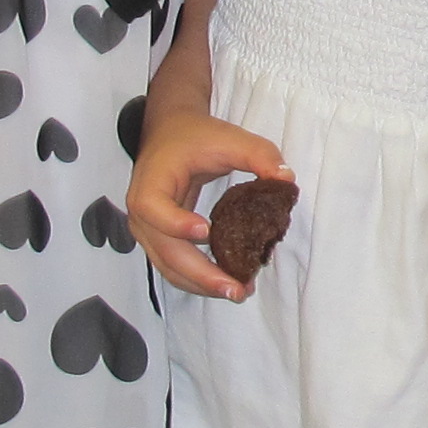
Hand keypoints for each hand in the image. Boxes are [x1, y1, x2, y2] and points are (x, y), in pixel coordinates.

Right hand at [128, 114, 292, 298]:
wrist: (172, 135)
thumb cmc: (196, 138)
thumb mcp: (228, 138)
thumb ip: (258, 154)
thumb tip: (286, 179)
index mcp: (151, 183)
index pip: (153, 208)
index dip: (176, 223)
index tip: (206, 232)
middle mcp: (142, 213)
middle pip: (166, 251)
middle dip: (201, 274)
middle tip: (235, 288)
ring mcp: (149, 232)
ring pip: (169, 268)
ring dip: (202, 284)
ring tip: (238, 291)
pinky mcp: (160, 242)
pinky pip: (175, 267)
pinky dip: (199, 279)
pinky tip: (228, 283)